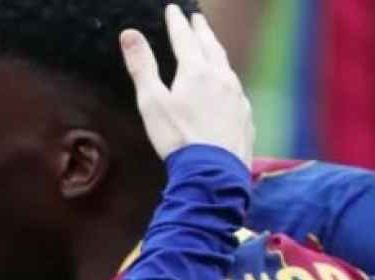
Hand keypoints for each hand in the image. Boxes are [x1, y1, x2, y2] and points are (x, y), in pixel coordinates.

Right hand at [123, 4, 254, 165]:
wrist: (213, 169)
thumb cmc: (178, 137)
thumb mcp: (151, 102)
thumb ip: (142, 67)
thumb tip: (130, 34)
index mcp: (195, 71)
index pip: (184, 38)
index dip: (177, 22)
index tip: (173, 9)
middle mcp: (221, 77)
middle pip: (211, 46)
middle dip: (202, 30)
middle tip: (197, 18)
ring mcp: (236, 95)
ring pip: (226, 65)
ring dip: (217, 51)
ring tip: (212, 46)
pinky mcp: (244, 113)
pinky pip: (236, 87)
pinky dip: (228, 78)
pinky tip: (226, 85)